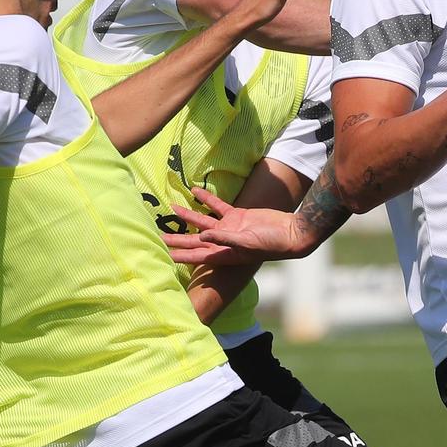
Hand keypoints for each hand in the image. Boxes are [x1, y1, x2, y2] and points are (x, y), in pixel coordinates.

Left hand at [161, 188, 308, 265]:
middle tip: (155, 234)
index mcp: (223, 254)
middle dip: (175, 238)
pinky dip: (206, 199)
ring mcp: (229, 229)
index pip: (194, 255)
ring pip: (202, 221)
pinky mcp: (237, 216)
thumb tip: (202, 236)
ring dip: (187, 216)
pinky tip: (194, 191)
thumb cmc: (271, 244)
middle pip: (192, 240)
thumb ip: (225, 240)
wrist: (290, 233)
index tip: (161, 252)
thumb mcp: (247, 244)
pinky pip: (217, 207)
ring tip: (170, 207)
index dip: (177, 254)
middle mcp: (222, 243)